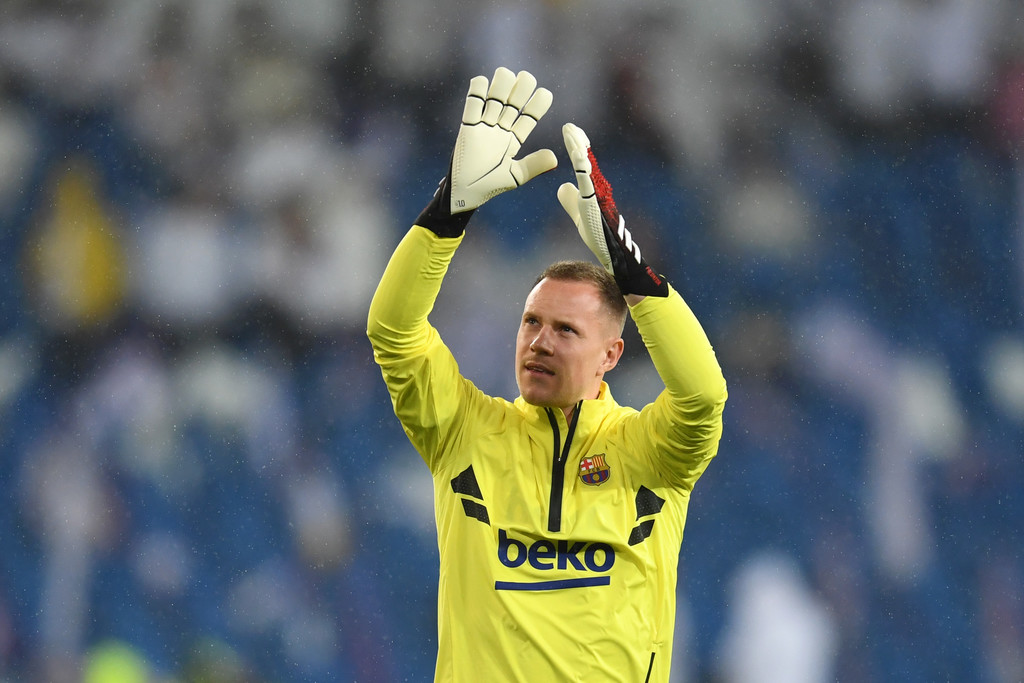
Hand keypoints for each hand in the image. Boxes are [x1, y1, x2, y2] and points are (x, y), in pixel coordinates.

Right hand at [451, 67, 556, 211]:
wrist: (464, 193)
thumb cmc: (489, 186)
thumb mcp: (515, 176)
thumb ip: (533, 166)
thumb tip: (555, 158)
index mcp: (515, 139)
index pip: (530, 116)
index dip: (537, 104)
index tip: (544, 93)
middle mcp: (502, 129)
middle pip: (514, 101)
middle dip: (521, 88)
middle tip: (526, 79)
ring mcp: (484, 126)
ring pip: (495, 97)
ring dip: (501, 84)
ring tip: (506, 75)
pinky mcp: (467, 126)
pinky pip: (472, 103)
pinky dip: (477, 90)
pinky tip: (483, 81)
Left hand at [557, 123, 667, 297]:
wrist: (610, 252)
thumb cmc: (597, 235)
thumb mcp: (577, 213)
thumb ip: (569, 200)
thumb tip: (562, 186)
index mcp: (590, 188)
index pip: (582, 163)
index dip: (576, 146)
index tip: (570, 130)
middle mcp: (596, 187)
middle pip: (585, 159)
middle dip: (577, 141)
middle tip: (569, 125)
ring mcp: (597, 194)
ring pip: (587, 167)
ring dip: (579, 150)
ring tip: (571, 133)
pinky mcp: (595, 203)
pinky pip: (588, 183)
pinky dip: (583, 169)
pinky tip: (577, 156)